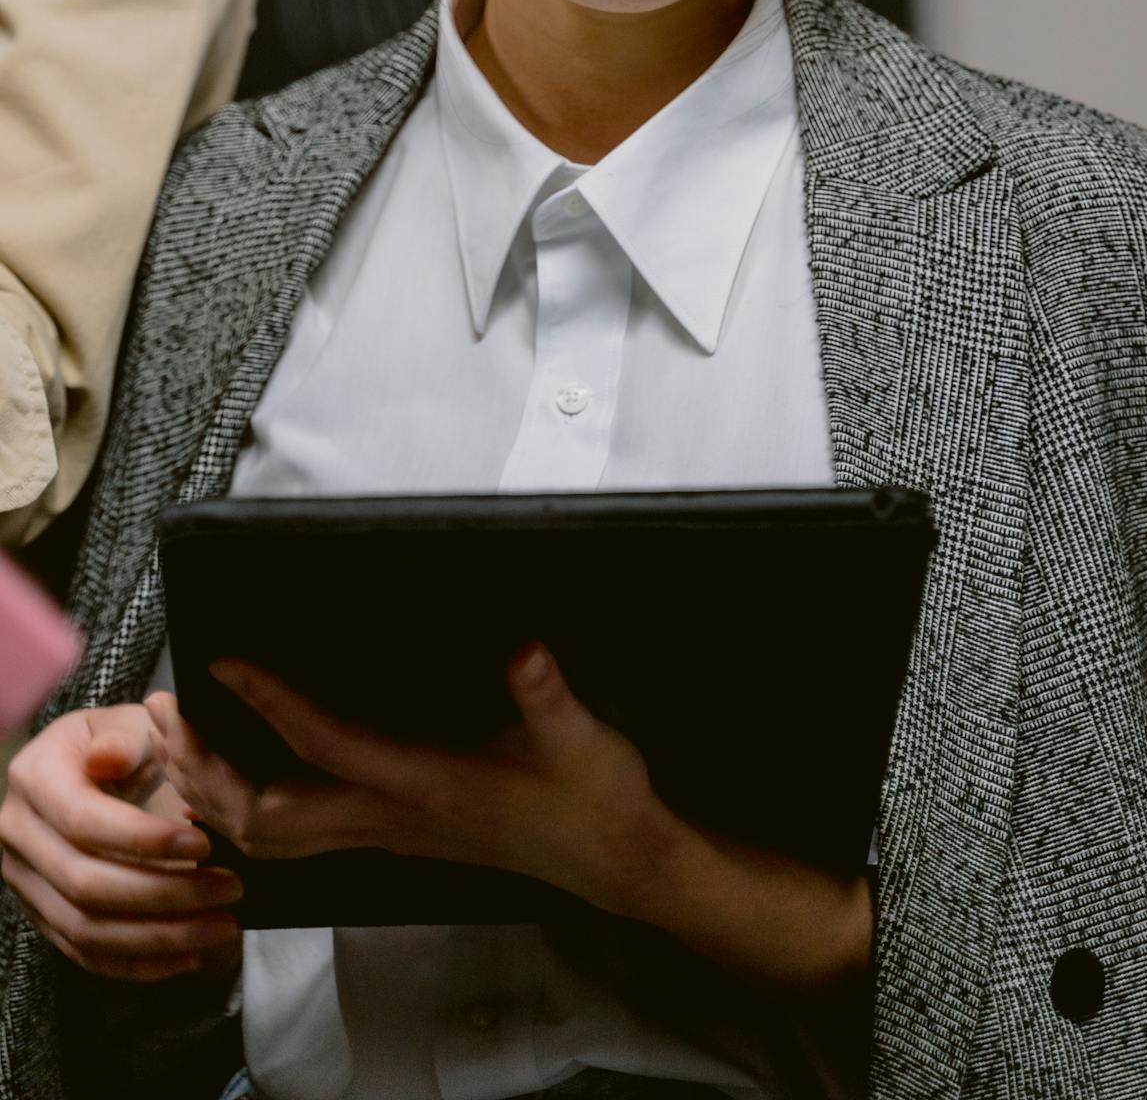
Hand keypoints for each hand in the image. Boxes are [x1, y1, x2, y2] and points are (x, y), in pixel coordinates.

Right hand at [0, 706, 243, 980]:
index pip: (83, 821)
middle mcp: (17, 835)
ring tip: (221, 926)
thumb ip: (126, 737)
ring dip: (159, 937)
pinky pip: (85, 953)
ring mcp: (25, 882)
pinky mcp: (42, 915)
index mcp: (35, 777)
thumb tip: (108, 758)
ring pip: (86, 930)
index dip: (143, 840)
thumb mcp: (129, 723)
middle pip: (85, 885)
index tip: (203, 845)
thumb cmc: (122, 743)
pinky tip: (189, 955)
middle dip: (163, 894)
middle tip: (229, 889)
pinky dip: (138, 962)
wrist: (92, 767)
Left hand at [145, 645, 678, 918]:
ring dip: (215, 795)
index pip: (327, 743)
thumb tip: (525, 651)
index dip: (271, 702)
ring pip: (271, 838)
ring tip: (183, 742)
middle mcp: (392, 818)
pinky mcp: (394, 839)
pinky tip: (239, 780)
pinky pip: (297, 839)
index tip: (224, 662)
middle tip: (168, 709)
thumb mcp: (582, 736)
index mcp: (427, 782)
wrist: (613, 861)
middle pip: (266, 812)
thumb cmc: (594, 796)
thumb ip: (548, 694)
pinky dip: (248, 815)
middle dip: (206, 766)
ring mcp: (389, 835)